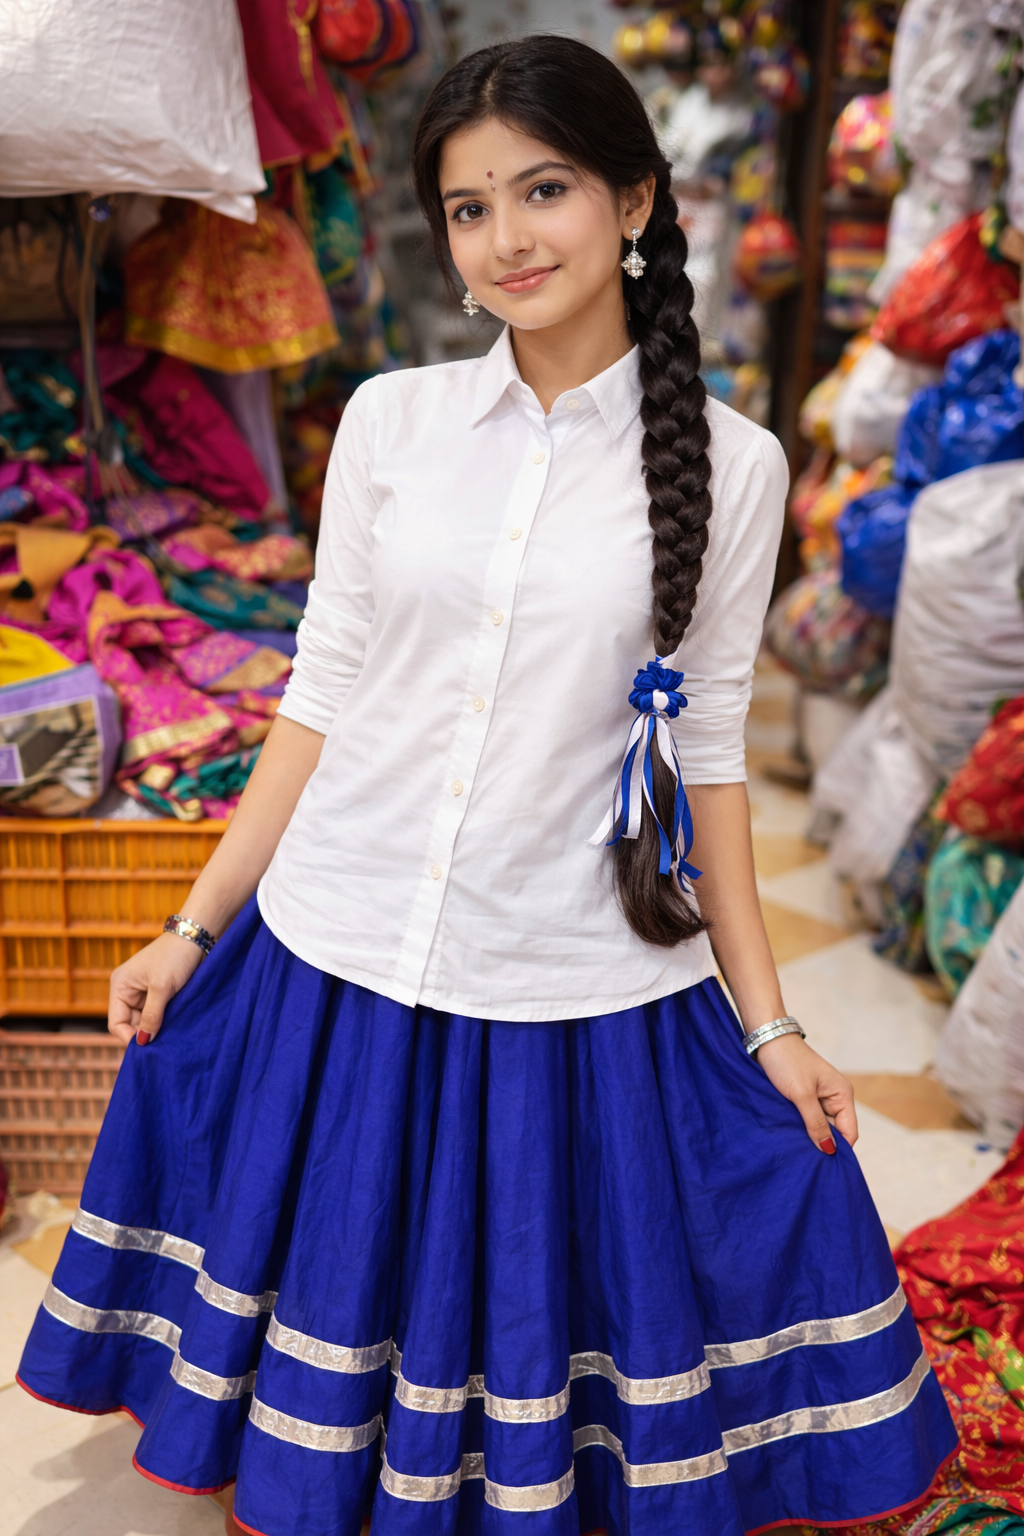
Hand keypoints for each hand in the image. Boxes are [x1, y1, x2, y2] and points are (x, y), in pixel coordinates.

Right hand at [108, 932, 205, 1046]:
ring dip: (157, 1028)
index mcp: (120, 986)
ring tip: (171, 1034)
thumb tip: (142, 1042)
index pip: (116, 1022)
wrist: (195, 937)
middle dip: (145, 1034)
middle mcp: (128, 990)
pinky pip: (157, 1014)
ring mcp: (143, 992)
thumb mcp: (162, 987)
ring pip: (145, 1021)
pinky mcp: (159, 993)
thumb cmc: (175, 956)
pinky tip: (175, 1026)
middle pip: (130, 1024)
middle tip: (164, 1044)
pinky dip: (164, 1021)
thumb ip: (152, 1016)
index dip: (129, 1037)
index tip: (149, 1047)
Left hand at [754, 1033, 856, 1153]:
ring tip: (796, 1148)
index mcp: (842, 1094)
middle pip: (835, 1132)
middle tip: (805, 1158)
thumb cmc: (787, 1062)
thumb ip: (815, 1123)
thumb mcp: (801, 1094)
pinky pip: (808, 1119)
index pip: (849, 1132)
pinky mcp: (805, 1097)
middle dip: (822, 1144)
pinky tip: (790, 1135)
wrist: (767, 1039)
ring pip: (820, 1127)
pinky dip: (801, 1127)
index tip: (821, 1164)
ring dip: (809, 1136)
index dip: (838, 1149)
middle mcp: (835, 1097)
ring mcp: (820, 1098)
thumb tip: (829, 1150)